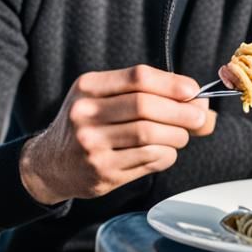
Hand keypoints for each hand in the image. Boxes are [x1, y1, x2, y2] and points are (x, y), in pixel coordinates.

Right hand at [19, 64, 210, 203]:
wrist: (51, 163)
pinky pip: (147, 161)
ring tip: (182, 135)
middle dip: (181, 112)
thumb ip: (147, 94)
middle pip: (146, 107)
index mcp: (89, 86)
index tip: (192, 91)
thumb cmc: (88, 122)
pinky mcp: (102, 173)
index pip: (138, 78)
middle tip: (199, 117)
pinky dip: (166, 155)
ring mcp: (92, 145)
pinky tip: (166, 151)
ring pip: (150, 136)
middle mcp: (86, 114)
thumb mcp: (104, 97)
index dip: (171, 84)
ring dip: (176, 135)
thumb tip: (200, 103)